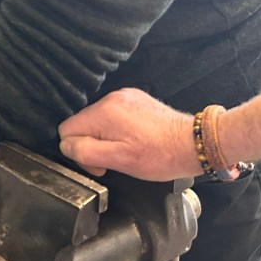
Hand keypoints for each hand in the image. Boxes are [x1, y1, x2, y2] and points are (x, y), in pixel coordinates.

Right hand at [58, 89, 196, 180]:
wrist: (194, 144)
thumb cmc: (161, 155)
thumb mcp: (120, 161)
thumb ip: (86, 152)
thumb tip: (66, 145)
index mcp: (104, 112)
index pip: (67, 129)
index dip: (78, 151)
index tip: (100, 164)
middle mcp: (111, 99)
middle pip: (82, 124)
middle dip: (93, 144)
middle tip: (115, 160)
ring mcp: (124, 96)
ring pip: (97, 121)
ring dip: (106, 138)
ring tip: (128, 150)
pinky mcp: (135, 99)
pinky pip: (113, 115)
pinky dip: (118, 129)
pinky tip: (135, 139)